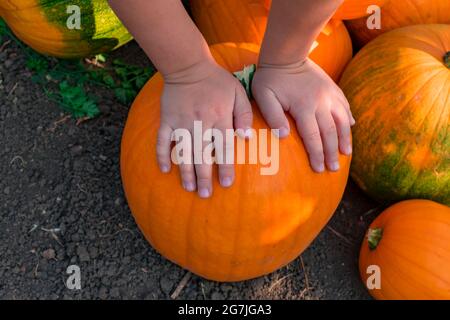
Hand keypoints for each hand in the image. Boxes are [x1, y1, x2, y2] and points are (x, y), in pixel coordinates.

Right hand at [157, 59, 252, 197]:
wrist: (188, 66)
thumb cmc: (217, 82)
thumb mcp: (238, 93)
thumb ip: (244, 115)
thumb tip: (246, 138)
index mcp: (219, 117)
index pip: (223, 148)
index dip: (224, 167)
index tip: (226, 184)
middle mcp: (200, 123)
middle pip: (202, 154)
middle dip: (204, 176)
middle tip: (205, 194)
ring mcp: (181, 122)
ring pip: (183, 151)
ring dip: (185, 171)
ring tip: (189, 188)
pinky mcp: (167, 119)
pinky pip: (162, 140)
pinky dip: (162, 154)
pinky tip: (163, 169)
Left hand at [252, 59, 354, 172]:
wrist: (286, 54)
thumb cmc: (270, 78)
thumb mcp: (264, 96)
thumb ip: (272, 116)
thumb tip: (283, 136)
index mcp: (304, 107)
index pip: (313, 137)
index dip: (317, 155)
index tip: (319, 169)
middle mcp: (321, 102)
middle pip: (330, 133)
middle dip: (332, 153)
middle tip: (333, 169)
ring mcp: (330, 95)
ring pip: (342, 121)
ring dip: (345, 138)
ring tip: (346, 154)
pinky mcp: (333, 88)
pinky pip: (345, 106)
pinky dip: (349, 118)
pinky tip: (351, 127)